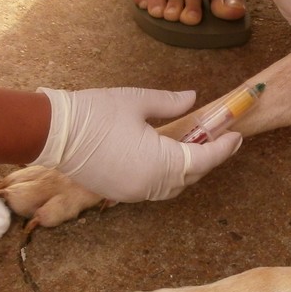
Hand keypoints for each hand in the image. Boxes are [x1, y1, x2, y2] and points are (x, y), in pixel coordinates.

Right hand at [36, 88, 241, 201]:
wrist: (53, 132)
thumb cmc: (95, 112)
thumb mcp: (137, 100)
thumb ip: (170, 102)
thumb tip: (192, 98)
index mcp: (158, 163)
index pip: (202, 159)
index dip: (223, 148)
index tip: (237, 135)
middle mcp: (149, 185)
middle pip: (190, 176)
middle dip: (208, 159)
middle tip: (222, 139)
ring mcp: (132, 193)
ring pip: (172, 186)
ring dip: (188, 169)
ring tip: (197, 146)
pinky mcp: (118, 193)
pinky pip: (153, 189)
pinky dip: (167, 175)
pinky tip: (169, 157)